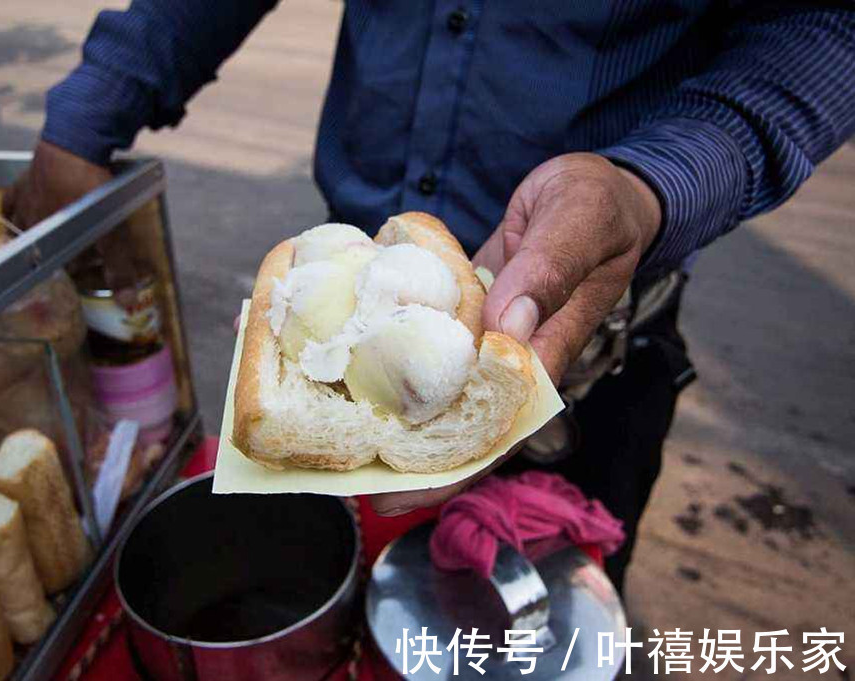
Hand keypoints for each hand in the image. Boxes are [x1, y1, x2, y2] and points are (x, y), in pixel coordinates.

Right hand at [4, 141, 136, 299]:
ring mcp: (22, 204)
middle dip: (57, 253)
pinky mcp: (21, 183)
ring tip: (52, 237)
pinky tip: (20, 214)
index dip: (77, 268)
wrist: (76, 144)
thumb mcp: (111, 231)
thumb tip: (126, 301)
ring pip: (20, 229)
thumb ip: (118, 266)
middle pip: (40, 249)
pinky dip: (13, 211)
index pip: (58, 266)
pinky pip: (10, 203)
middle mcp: (28, 226)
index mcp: (48, 242)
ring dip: (33, 236)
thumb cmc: (92, 190)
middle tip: (78, 249)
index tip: (92, 264)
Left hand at [367, 152, 660, 515]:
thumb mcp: (580, 223)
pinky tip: (353, 364)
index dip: (453, 467)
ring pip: (443, 392)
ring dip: (397, 415)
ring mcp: (488, 339)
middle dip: (412, 460)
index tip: (399, 491)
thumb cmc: (599, 205)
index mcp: (547, 351)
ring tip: (341, 438)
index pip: (500, 428)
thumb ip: (549, 270)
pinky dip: (398, 358)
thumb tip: (509, 327)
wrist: (595, 188)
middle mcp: (514, 358)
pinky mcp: (469, 315)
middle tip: (353, 484)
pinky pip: (433, 346)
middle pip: (464, 426)